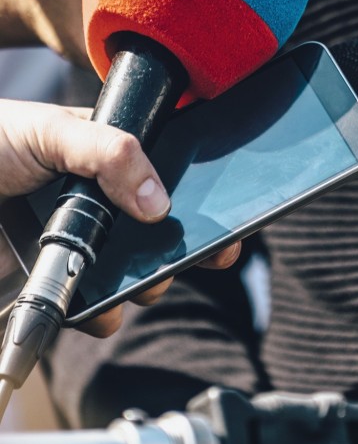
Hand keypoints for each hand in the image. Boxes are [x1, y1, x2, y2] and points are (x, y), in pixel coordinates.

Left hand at [0, 98, 240, 336]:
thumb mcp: (55, 130)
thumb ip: (113, 155)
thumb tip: (160, 203)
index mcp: (107, 153)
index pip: (167, 171)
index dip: (199, 196)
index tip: (225, 223)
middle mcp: (96, 196)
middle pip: (156, 226)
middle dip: (180, 248)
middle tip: (196, 259)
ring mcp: (72, 236)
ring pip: (126, 267)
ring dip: (144, 284)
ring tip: (147, 288)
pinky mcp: (45, 273)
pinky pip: (85, 299)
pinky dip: (100, 313)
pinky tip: (102, 313)